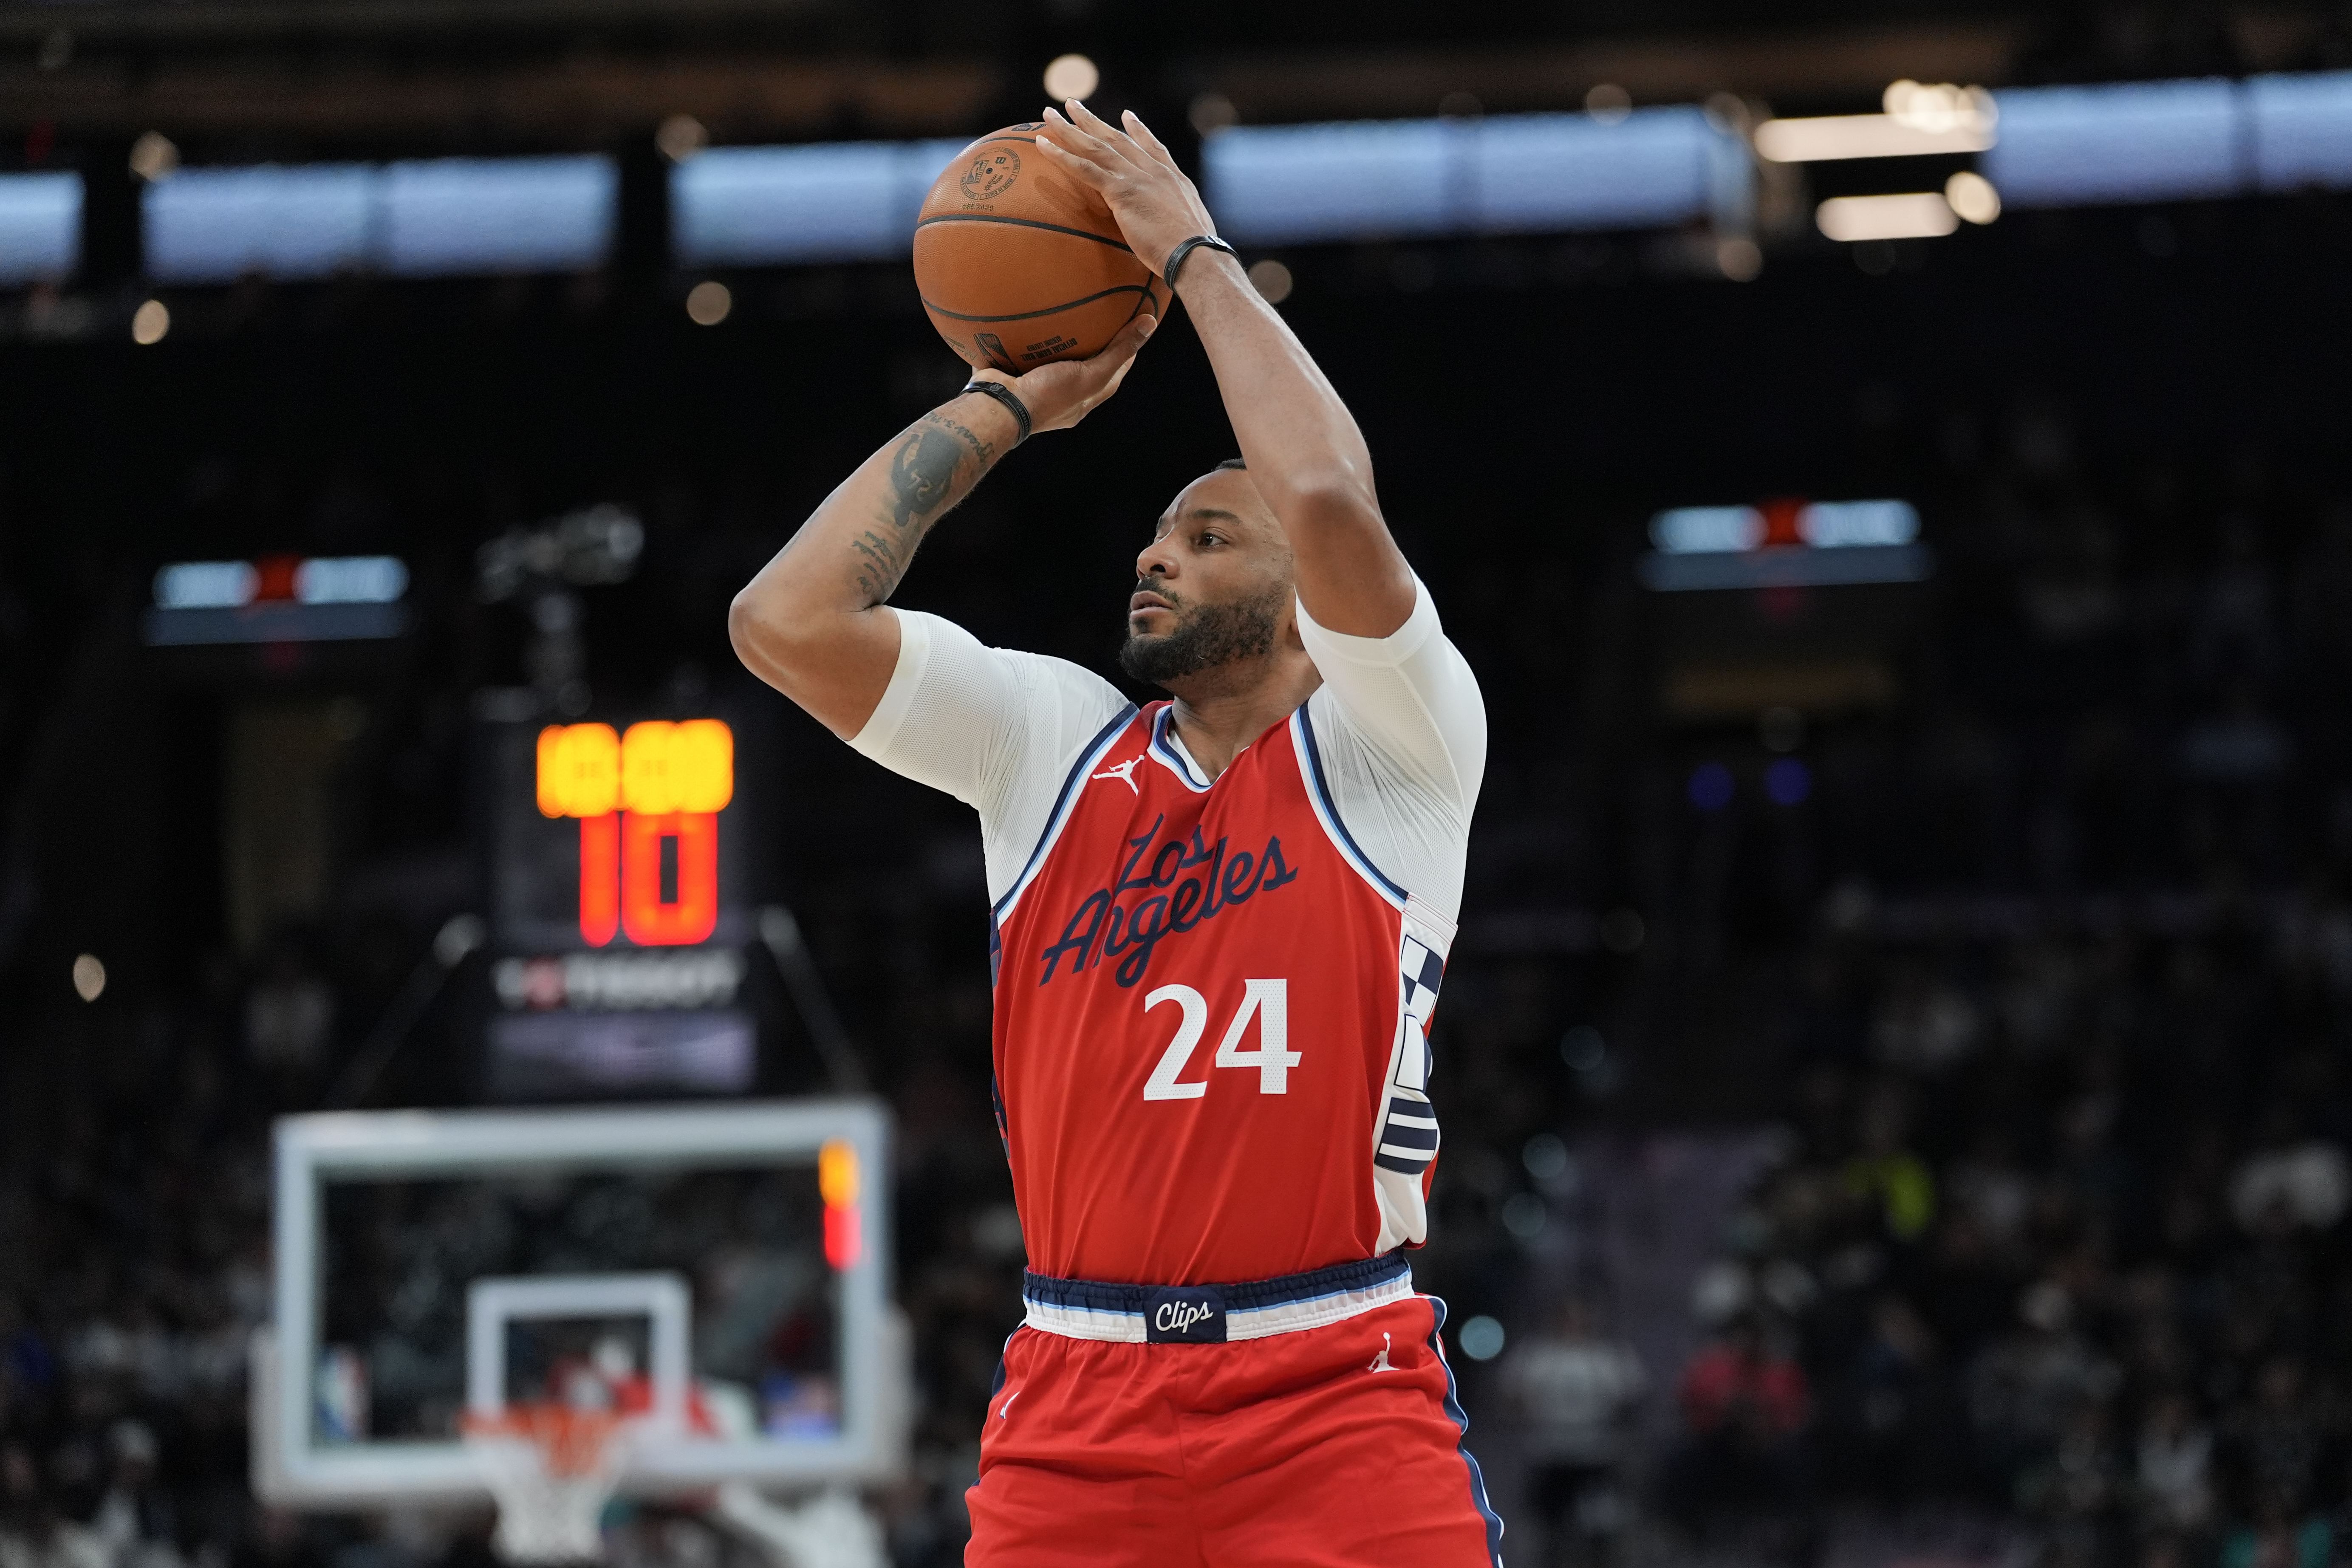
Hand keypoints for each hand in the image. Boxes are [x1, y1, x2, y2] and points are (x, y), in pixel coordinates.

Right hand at [967, 309, 1156, 434]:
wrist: (999, 407)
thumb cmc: (1049, 395)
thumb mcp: (1091, 373)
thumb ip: (1118, 351)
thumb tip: (1150, 323)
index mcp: (1086, 398)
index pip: (1115, 371)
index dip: (1127, 349)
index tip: (1133, 324)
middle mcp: (1066, 394)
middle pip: (1087, 364)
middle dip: (1094, 342)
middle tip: (1100, 314)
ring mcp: (1040, 385)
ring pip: (1056, 357)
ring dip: (1061, 338)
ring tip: (1067, 311)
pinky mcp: (1018, 374)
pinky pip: (1028, 350)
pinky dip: (1032, 335)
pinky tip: (1031, 315)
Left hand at [1033, 102, 1221, 282]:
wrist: (1197, 255)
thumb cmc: (1196, 256)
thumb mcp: (1191, 230)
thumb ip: (1178, 222)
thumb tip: (1176, 236)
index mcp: (1172, 178)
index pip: (1152, 147)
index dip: (1138, 131)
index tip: (1126, 116)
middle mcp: (1154, 170)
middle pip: (1117, 139)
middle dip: (1092, 121)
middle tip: (1072, 105)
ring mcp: (1137, 177)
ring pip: (1096, 147)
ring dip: (1069, 129)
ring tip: (1049, 115)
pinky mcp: (1121, 191)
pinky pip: (1085, 168)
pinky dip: (1062, 155)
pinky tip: (1043, 145)